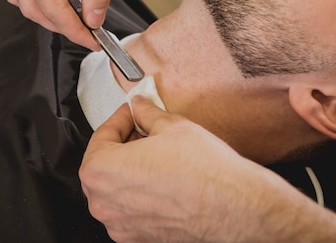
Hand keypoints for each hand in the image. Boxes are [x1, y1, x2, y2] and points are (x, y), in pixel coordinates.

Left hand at [79, 97, 335, 242]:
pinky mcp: (139, 237)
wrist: (235, 208)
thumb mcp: (171, 126)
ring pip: (116, 188)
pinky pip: (130, 208)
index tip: (133, 110)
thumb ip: (146, 113)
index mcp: (100, 170)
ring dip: (130, 168)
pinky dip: (140, 191)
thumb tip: (139, 106)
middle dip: (122, 143)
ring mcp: (120, 224)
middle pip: (103, 163)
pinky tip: (162, 176)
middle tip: (143, 128)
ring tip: (156, 152)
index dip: (121, 117)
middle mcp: (103, 202)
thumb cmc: (204, 172)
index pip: (102, 135)